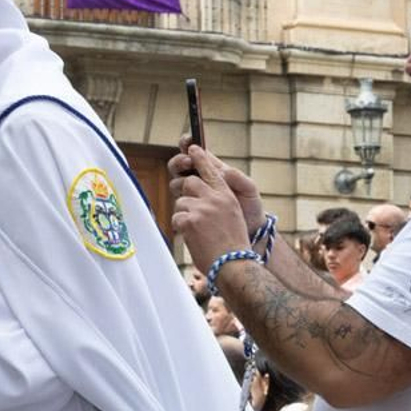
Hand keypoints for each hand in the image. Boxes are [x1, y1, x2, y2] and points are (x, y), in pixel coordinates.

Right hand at [169, 139, 265, 234]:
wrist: (249, 232)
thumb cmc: (251, 207)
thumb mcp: (250, 190)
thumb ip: (238, 178)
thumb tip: (222, 171)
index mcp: (212, 171)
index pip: (194, 153)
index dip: (187, 144)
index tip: (189, 141)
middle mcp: (199, 181)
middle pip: (178, 166)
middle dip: (179, 161)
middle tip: (188, 162)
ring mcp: (193, 196)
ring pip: (176, 183)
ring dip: (179, 180)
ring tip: (189, 184)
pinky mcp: (190, 212)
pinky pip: (178, 204)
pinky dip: (180, 200)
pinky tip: (189, 203)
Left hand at [170, 146, 258, 272]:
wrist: (233, 263)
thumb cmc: (234, 243)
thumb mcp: (232, 214)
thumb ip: (218, 199)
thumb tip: (199, 190)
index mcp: (226, 195)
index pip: (210, 170)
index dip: (199, 157)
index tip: (192, 146)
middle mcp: (214, 197)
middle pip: (188, 182)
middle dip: (186, 194)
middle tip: (192, 209)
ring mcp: (201, 208)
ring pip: (180, 202)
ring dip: (185, 216)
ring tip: (198, 231)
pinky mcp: (190, 220)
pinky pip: (176, 218)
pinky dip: (181, 229)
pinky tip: (193, 238)